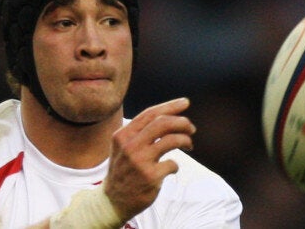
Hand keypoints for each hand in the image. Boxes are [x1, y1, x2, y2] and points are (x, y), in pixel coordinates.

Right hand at [104, 97, 195, 221]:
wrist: (113, 201)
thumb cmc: (123, 170)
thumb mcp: (123, 147)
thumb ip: (140, 132)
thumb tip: (169, 115)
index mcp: (123, 135)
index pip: (150, 114)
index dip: (170, 106)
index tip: (185, 103)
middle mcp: (130, 146)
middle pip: (163, 123)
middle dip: (182, 122)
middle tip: (191, 128)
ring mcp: (140, 161)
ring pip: (172, 140)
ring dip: (185, 140)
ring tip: (188, 145)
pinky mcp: (150, 177)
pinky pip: (173, 163)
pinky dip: (175, 165)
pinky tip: (170, 169)